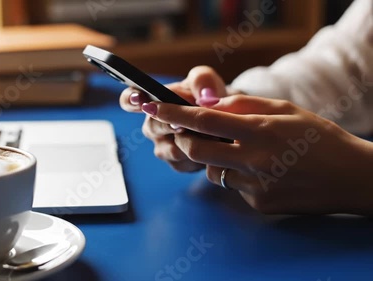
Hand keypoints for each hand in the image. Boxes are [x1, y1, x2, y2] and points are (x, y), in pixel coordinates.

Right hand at [119, 66, 237, 171]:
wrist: (228, 119)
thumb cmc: (210, 96)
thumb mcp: (207, 81)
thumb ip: (202, 80)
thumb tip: (203, 96)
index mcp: (152, 102)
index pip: (128, 100)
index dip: (130, 100)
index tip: (139, 99)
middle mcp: (152, 125)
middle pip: (152, 127)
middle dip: (170, 124)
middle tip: (184, 123)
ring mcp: (162, 147)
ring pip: (170, 149)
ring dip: (191, 142)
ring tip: (212, 134)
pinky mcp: (177, 165)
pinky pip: (185, 163)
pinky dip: (201, 156)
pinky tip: (213, 148)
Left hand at [140, 94, 372, 214]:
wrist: (351, 178)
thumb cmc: (320, 138)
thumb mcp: (286, 110)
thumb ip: (244, 106)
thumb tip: (208, 105)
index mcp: (260, 131)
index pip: (203, 121)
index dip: (172, 112)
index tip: (151, 105)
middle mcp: (254, 160)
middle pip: (196, 150)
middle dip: (184, 139)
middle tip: (189, 132)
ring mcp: (255, 186)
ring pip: (213, 171)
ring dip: (217, 160)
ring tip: (248, 153)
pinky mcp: (258, 204)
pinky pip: (233, 187)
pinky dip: (238, 176)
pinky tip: (264, 172)